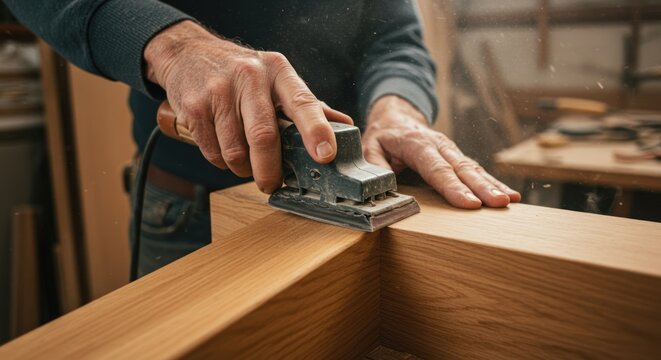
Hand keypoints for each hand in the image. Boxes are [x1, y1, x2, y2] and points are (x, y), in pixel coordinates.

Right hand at [144, 21, 352, 192]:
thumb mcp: (276, 77)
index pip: (303, 103)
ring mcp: (219, 91)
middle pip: (264, 136)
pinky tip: (225, 150)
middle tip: (271, 184)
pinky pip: (213, 153)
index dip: (316, 131)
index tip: (326, 155)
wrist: (188, 53)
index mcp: (278, 71)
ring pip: (236, 151)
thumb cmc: (242, 72)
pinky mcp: (195, 107)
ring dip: (243, 169)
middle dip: (270, 170)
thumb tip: (344, 125)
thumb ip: (307, 104)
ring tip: (246, 163)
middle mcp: (250, 77)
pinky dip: (222, 162)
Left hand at [362, 96, 520, 208]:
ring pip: (474, 168)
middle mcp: (439, 145)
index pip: (437, 169)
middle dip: (482, 187)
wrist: (396, 115)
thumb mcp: (369, 147)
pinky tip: (509, 195)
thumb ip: (375, 166)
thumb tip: (383, 187)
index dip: (454, 187)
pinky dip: (493, 182)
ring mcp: (451, 150)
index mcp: (416, 144)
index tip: (470, 203)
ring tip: (509, 201)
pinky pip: (477, 170)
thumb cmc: (383, 136)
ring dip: (492, 185)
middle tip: (499, 203)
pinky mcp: (457, 157)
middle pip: (462, 169)